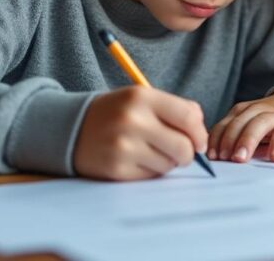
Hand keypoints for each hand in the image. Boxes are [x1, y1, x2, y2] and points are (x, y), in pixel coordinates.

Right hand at [73, 86, 207, 180]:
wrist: (71, 128)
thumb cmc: (117, 113)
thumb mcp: (142, 99)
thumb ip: (176, 110)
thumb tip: (202, 137)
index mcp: (142, 96)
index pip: (189, 117)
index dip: (200, 133)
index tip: (200, 141)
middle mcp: (132, 120)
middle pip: (184, 147)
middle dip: (188, 154)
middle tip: (180, 153)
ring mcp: (123, 146)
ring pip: (169, 164)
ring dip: (167, 162)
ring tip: (150, 151)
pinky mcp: (116, 169)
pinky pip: (151, 177)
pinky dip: (150, 171)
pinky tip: (136, 160)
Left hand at [208, 91, 273, 162]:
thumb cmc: (272, 122)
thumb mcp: (251, 125)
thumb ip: (236, 136)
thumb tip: (216, 158)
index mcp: (243, 111)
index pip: (225, 123)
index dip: (217, 139)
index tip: (211, 156)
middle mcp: (258, 109)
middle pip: (240, 122)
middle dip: (230, 140)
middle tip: (224, 159)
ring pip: (259, 124)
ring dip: (248, 141)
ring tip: (241, 159)